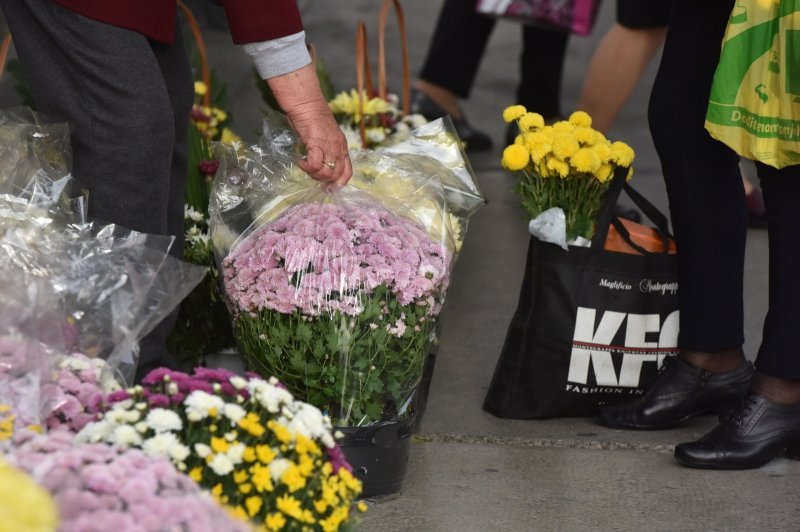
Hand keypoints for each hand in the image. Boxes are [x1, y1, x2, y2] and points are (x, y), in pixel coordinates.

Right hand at [266, 64, 351, 186]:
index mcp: (342, 146)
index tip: (328, 187)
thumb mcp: (323, 136)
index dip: (340, 183)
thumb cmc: (311, 116)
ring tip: (305, 166)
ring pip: (326, 172)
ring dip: (314, 174)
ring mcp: (329, 146)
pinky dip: (306, 167)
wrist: (306, 102)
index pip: (348, 171)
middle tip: (312, 175)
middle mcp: (339, 148)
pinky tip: (300, 161)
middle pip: (336, 175)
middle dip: (324, 181)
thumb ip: (324, 149)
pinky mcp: (317, 143)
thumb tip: (319, 163)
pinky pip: (314, 164)